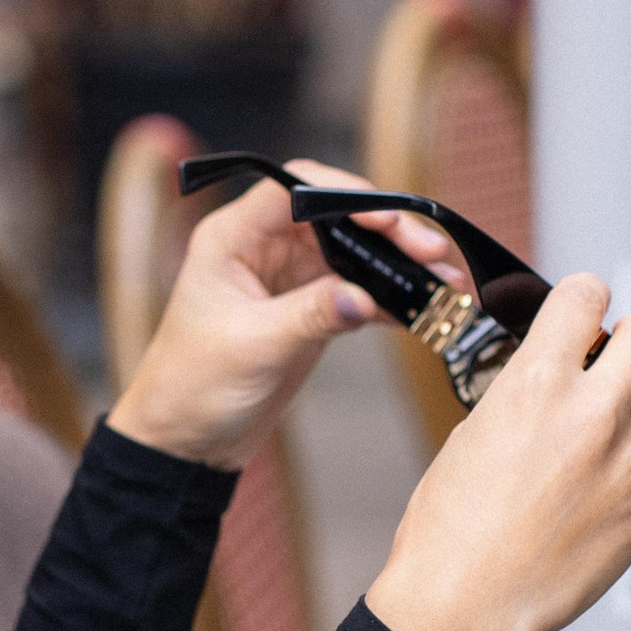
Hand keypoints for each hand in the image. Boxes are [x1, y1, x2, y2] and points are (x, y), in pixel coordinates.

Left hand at [104, 161, 462, 472]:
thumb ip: (310, 315)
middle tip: (431, 251)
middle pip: (335, 216)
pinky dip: (392, 298)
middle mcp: (262, 248)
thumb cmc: (193, 387)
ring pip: (354, 252)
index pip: (294, 189)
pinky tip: (423, 308)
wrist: (187, 441)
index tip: (386, 219)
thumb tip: (362, 296)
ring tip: (444, 280)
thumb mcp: (254, 347)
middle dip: (387, 230)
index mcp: (232, 238)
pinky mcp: (309, 310)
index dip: (344, 194)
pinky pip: (358, 290)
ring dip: (398, 263)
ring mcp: (289, 278)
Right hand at [364, 278, 630, 630]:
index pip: (585, 296)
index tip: (579, 315)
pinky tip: (614, 477)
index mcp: (535, 384)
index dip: (582, 299)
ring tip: (594, 441)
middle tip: (609, 360)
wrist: (465, 604)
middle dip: (626, 341)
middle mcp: (589, 413)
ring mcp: (625, 461)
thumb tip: (556, 372)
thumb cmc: (449, 526)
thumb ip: (525, 393)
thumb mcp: (472, 434)